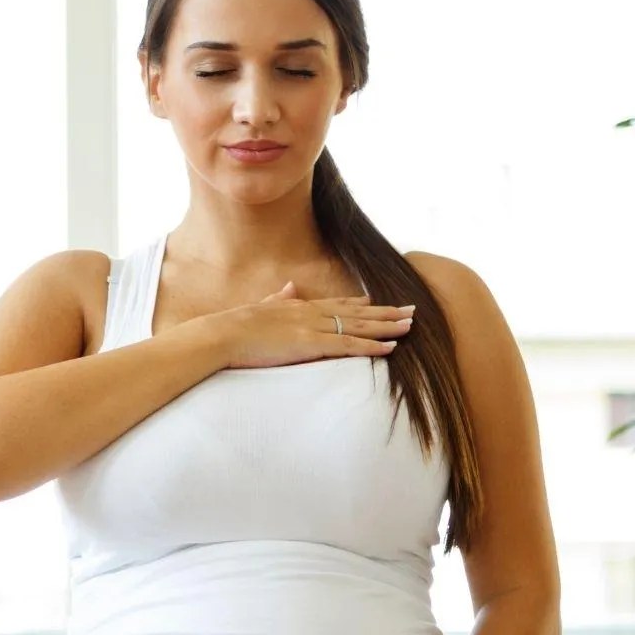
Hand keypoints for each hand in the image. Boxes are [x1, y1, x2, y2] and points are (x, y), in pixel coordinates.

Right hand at [211, 278, 415, 371]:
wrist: (223, 334)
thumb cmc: (236, 326)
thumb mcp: (261, 307)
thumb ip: (278, 298)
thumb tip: (288, 287)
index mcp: (301, 306)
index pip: (339, 303)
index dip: (363, 304)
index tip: (381, 302)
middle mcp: (313, 313)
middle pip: (358, 312)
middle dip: (386, 312)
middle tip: (412, 310)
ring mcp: (314, 328)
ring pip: (360, 327)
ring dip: (387, 326)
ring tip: (411, 325)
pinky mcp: (312, 345)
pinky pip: (349, 346)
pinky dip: (371, 347)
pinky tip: (390, 347)